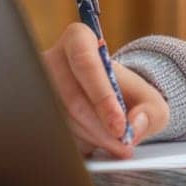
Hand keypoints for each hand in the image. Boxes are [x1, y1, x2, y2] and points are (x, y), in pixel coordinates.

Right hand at [41, 22, 168, 158]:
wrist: (108, 101)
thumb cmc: (126, 93)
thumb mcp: (149, 98)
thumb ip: (151, 110)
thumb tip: (134, 125)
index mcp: (78, 39)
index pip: (85, 63)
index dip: (102, 97)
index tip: (120, 126)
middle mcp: (52, 59)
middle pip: (72, 98)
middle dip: (100, 128)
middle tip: (122, 145)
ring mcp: (38, 86)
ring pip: (62, 120)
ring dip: (91, 138)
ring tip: (114, 145)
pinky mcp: (35, 110)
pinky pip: (54, 133)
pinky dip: (78, 145)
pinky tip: (96, 143)